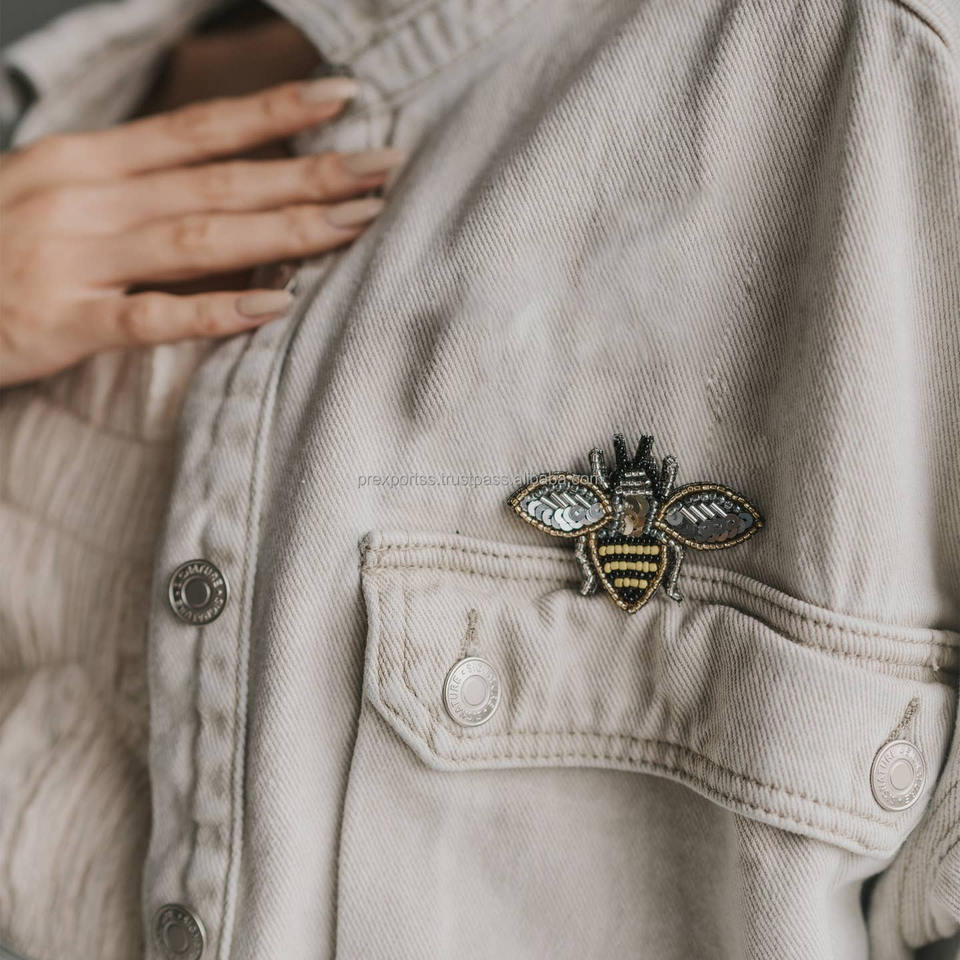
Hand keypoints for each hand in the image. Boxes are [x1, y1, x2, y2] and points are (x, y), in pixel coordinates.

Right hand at [0, 77, 403, 385]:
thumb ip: (139, 193)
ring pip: (200, 239)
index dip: (274, 113)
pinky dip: (215, 312)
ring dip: (286, 232)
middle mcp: (87, 198)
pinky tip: (275, 308)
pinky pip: (151, 316)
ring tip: (357, 225)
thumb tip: (233, 193)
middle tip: (385, 166)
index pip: (199, 131)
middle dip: (310, 174)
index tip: (344, 99)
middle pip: (220, 182)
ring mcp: (75, 258)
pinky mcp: (62, 322)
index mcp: (89, 162)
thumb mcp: (60, 197)